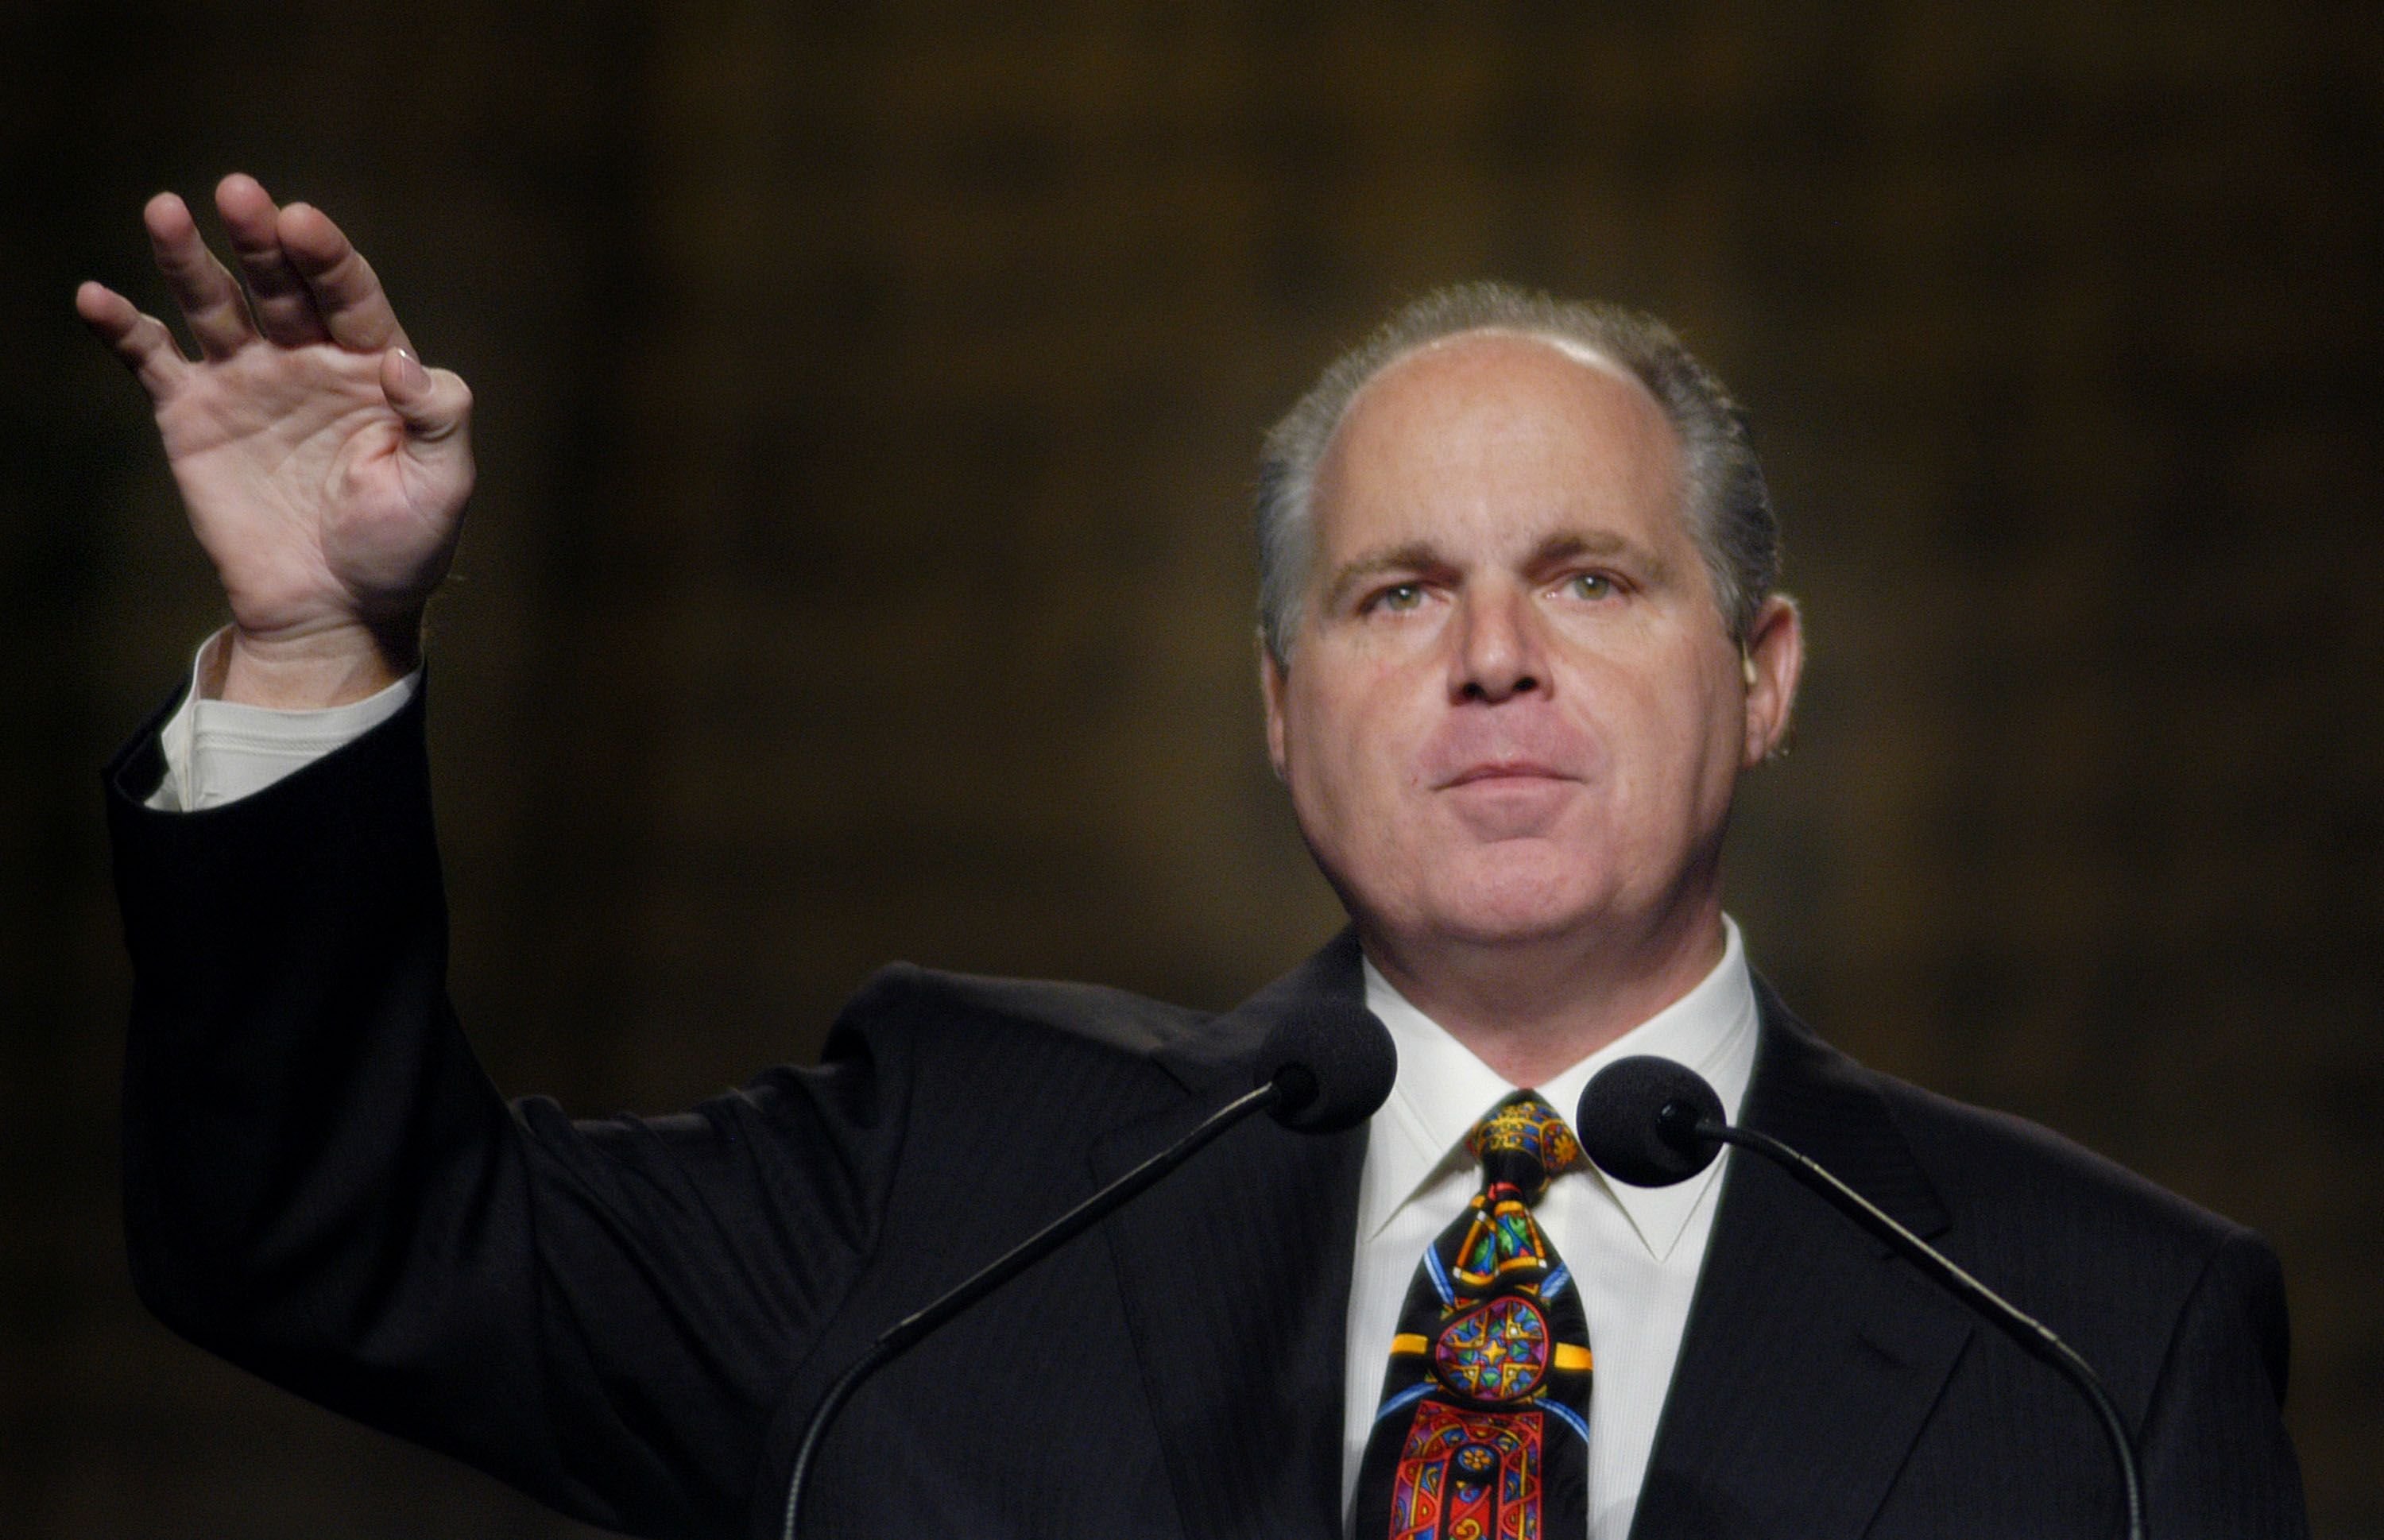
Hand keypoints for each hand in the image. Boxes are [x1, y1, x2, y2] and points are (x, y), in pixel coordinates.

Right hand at [78, 174, 472, 705]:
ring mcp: (246, 381)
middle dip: (260, 241)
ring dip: (187, 260)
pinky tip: (98, 299)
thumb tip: (410, 364)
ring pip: (213, 306)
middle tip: (239, 192)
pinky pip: (153, 361)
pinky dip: (124, 329)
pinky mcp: (192, 415)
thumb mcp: (442, 487)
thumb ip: (439, 421)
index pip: (351, 296)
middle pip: (281, 285)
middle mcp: (307, 359)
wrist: (334, 610)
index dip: (328, 257)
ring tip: (165, 210)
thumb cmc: (400, 549)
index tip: (302, 222)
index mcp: (372, 366)